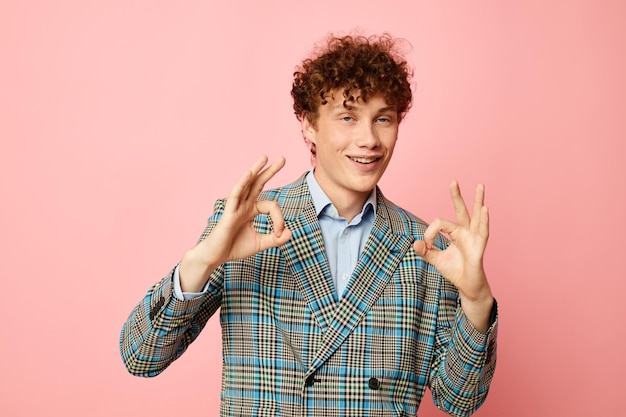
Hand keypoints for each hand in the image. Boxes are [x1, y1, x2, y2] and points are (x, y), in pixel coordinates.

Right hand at [179, 156, 291, 291]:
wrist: (215, 257)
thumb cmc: (234, 248)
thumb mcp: (260, 243)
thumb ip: (276, 239)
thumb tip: (290, 233)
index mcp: (251, 210)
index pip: (271, 206)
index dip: (279, 219)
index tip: (280, 233)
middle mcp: (244, 204)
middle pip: (258, 183)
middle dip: (270, 171)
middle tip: (282, 159)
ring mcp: (236, 207)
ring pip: (246, 184)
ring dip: (255, 169)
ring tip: (264, 157)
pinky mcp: (228, 213)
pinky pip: (235, 195)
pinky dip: (242, 184)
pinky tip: (249, 173)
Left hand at [413, 181, 492, 330]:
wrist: (467, 286)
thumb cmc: (454, 271)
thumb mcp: (436, 260)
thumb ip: (425, 251)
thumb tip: (414, 243)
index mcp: (455, 233)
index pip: (439, 223)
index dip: (429, 232)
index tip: (425, 244)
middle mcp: (466, 232)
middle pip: (461, 210)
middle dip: (457, 196)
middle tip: (453, 181)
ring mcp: (474, 238)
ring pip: (476, 216)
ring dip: (478, 201)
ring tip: (480, 186)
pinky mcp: (479, 247)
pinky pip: (482, 232)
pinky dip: (484, 220)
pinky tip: (485, 208)